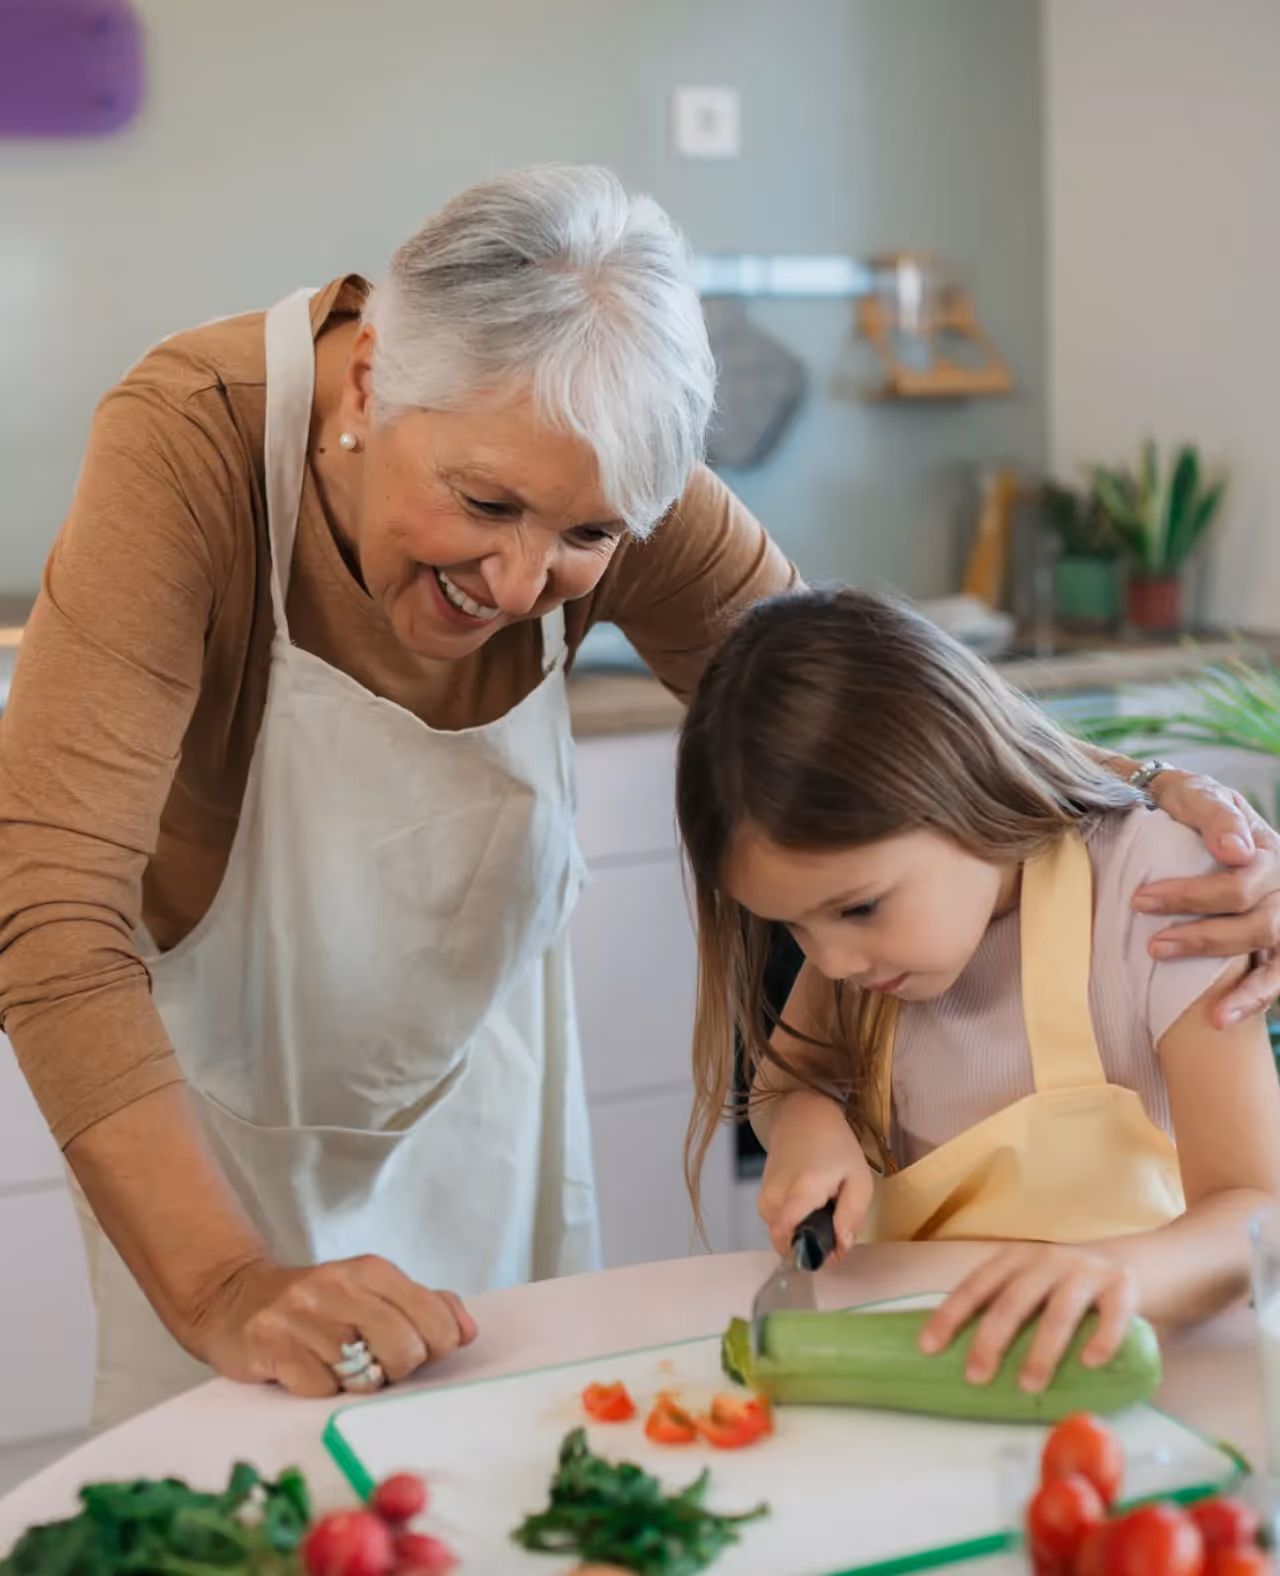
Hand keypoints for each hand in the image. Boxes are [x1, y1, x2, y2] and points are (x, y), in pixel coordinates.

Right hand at [190, 1254, 478, 1397]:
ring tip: (338, 1362)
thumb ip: (425, 1305)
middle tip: (376, 1362)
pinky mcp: (275, 1348)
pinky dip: (322, 1390)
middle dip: (398, 1369)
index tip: (418, 1350)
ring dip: (357, 1382)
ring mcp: (305, 1318)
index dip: (435, 1347)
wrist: (236, 1300)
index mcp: (372, 1270)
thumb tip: (467, 1330)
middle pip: (406, 1350)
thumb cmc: (318, 1302)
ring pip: (365, 1378)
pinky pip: (323, 1391)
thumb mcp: (372, 1290)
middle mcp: (340, 1287)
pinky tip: (307, 1369)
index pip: (434, 1320)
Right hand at [756, 1092, 873, 1259]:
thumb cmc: (835, 1144)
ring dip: (805, 1229)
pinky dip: (796, 1220)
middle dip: (813, 1241)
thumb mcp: (858, 1178)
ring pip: (784, 1233)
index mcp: (801, 1191)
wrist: (803, 1115)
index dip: (810, 1253)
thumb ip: (851, 1216)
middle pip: (790, 1240)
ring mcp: (765, 1195)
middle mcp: (775, 1196)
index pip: (786, 1237)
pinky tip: (810, 1202)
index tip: (830, 1253)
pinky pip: (779, 1222)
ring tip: (824, 1207)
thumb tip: (840, 1248)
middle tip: (834, 1223)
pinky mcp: (763, 1195)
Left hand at [919, 1243, 1137, 1392]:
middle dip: (991, 1339)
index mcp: (1016, 1259)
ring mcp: (1086, 1270)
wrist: (1135, 1263)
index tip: (928, 1347)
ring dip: (1042, 1349)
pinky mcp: (1123, 1285)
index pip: (976, 1286)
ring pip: (1059, 1310)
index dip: (951, 1315)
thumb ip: (1005, 1309)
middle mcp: (1047, 1259)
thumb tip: (957, 1359)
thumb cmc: (1068, 1287)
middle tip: (976, 1376)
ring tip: (1029, 1385)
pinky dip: (1102, 1338)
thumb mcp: (1032, 1286)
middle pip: (1013, 1300)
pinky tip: (1091, 1362)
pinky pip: (1113, 1314)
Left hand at [1137, 772, 1279, 1025]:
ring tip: (1191, 990)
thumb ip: (1213, 815)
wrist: (1181, 811)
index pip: (1241, 880)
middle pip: (1256, 918)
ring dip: (1229, 974)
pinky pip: (1275, 978)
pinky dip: (1250, 999)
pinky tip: (1218, 1018)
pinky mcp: (1271, 945)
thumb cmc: (1186, 805)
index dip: (1191, 894)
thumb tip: (1235, 851)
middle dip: (1200, 935)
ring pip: (1269, 950)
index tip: (1140, 900)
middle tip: (1150, 943)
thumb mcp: (1195, 794)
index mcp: (1265, 849)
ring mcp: (1279, 916)